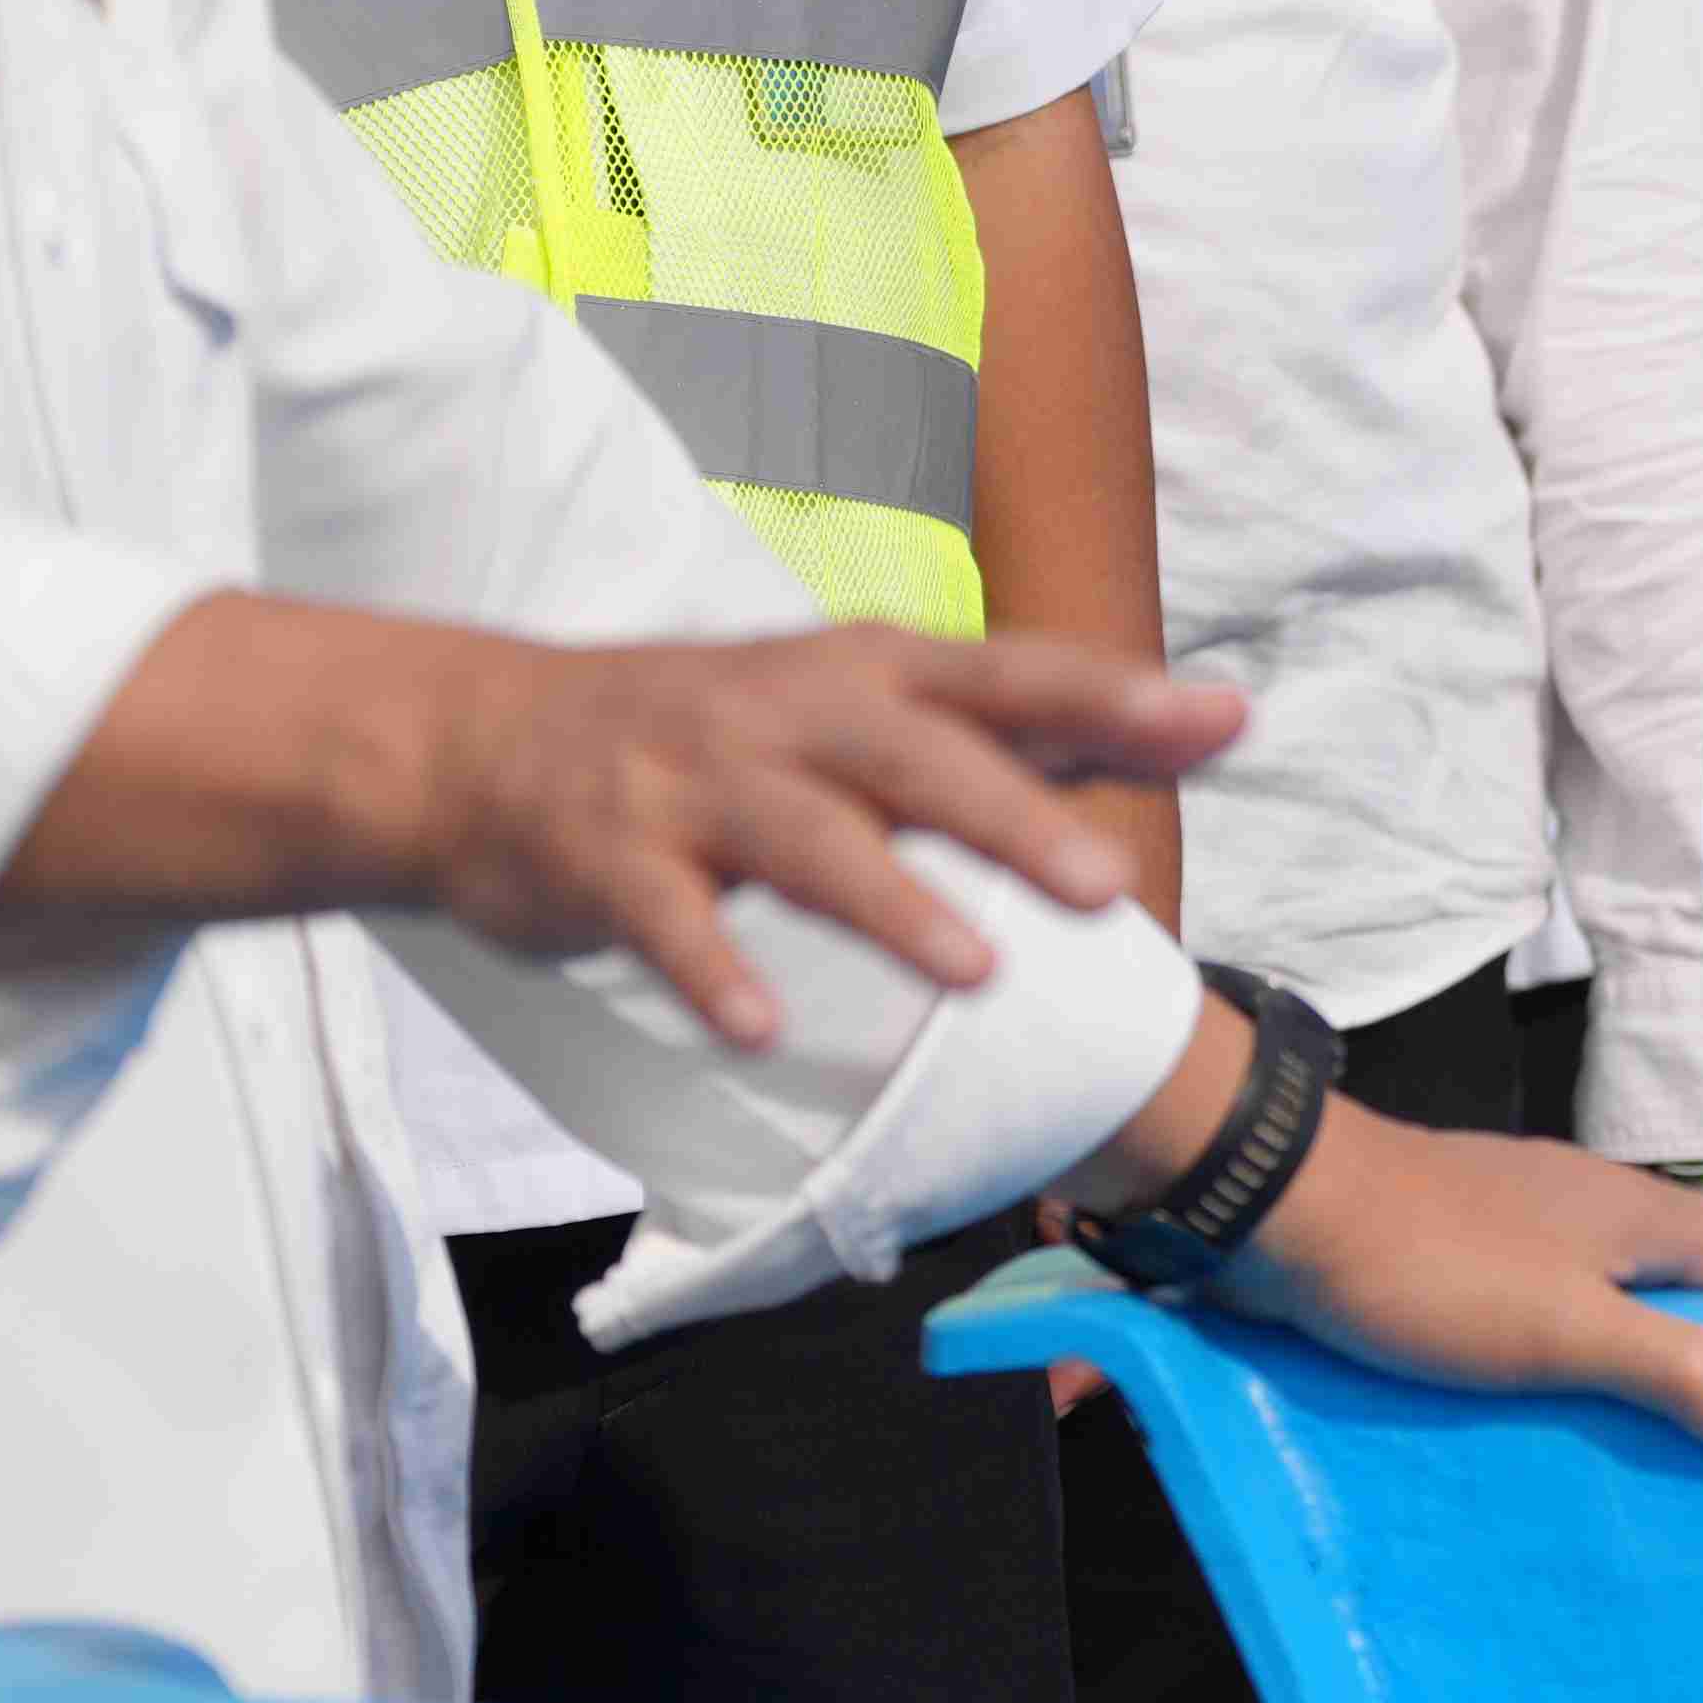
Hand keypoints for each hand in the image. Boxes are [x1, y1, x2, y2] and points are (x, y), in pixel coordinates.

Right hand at [422, 629, 1244, 1050]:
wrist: (481, 738)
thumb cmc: (717, 729)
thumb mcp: (866, 701)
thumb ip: (1030, 719)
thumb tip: (1206, 718)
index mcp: (868, 672)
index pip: (1010, 674)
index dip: (1115, 696)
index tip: (1221, 720)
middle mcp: (791, 712)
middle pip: (919, 758)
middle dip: (1016, 818)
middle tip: (1110, 888)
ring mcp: (696, 781)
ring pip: (808, 839)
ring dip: (892, 904)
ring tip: (977, 973)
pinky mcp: (610, 855)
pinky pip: (667, 918)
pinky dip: (716, 970)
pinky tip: (766, 1030)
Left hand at [1214, 1105, 1702, 1458]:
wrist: (1285, 1206)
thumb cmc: (1439, 1268)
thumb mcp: (1570, 1333)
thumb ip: (1679, 1369)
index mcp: (1633, 1212)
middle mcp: (1584, 1205)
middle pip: (1670, 1280)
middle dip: (1677, 1361)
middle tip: (1672, 1457)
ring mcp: (1512, 1221)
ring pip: (1590, 1294)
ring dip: (1598, 1364)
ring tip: (1592, 1452)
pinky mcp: (1448, 1243)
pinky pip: (1518, 1302)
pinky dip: (1526, 1353)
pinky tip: (1501, 1411)